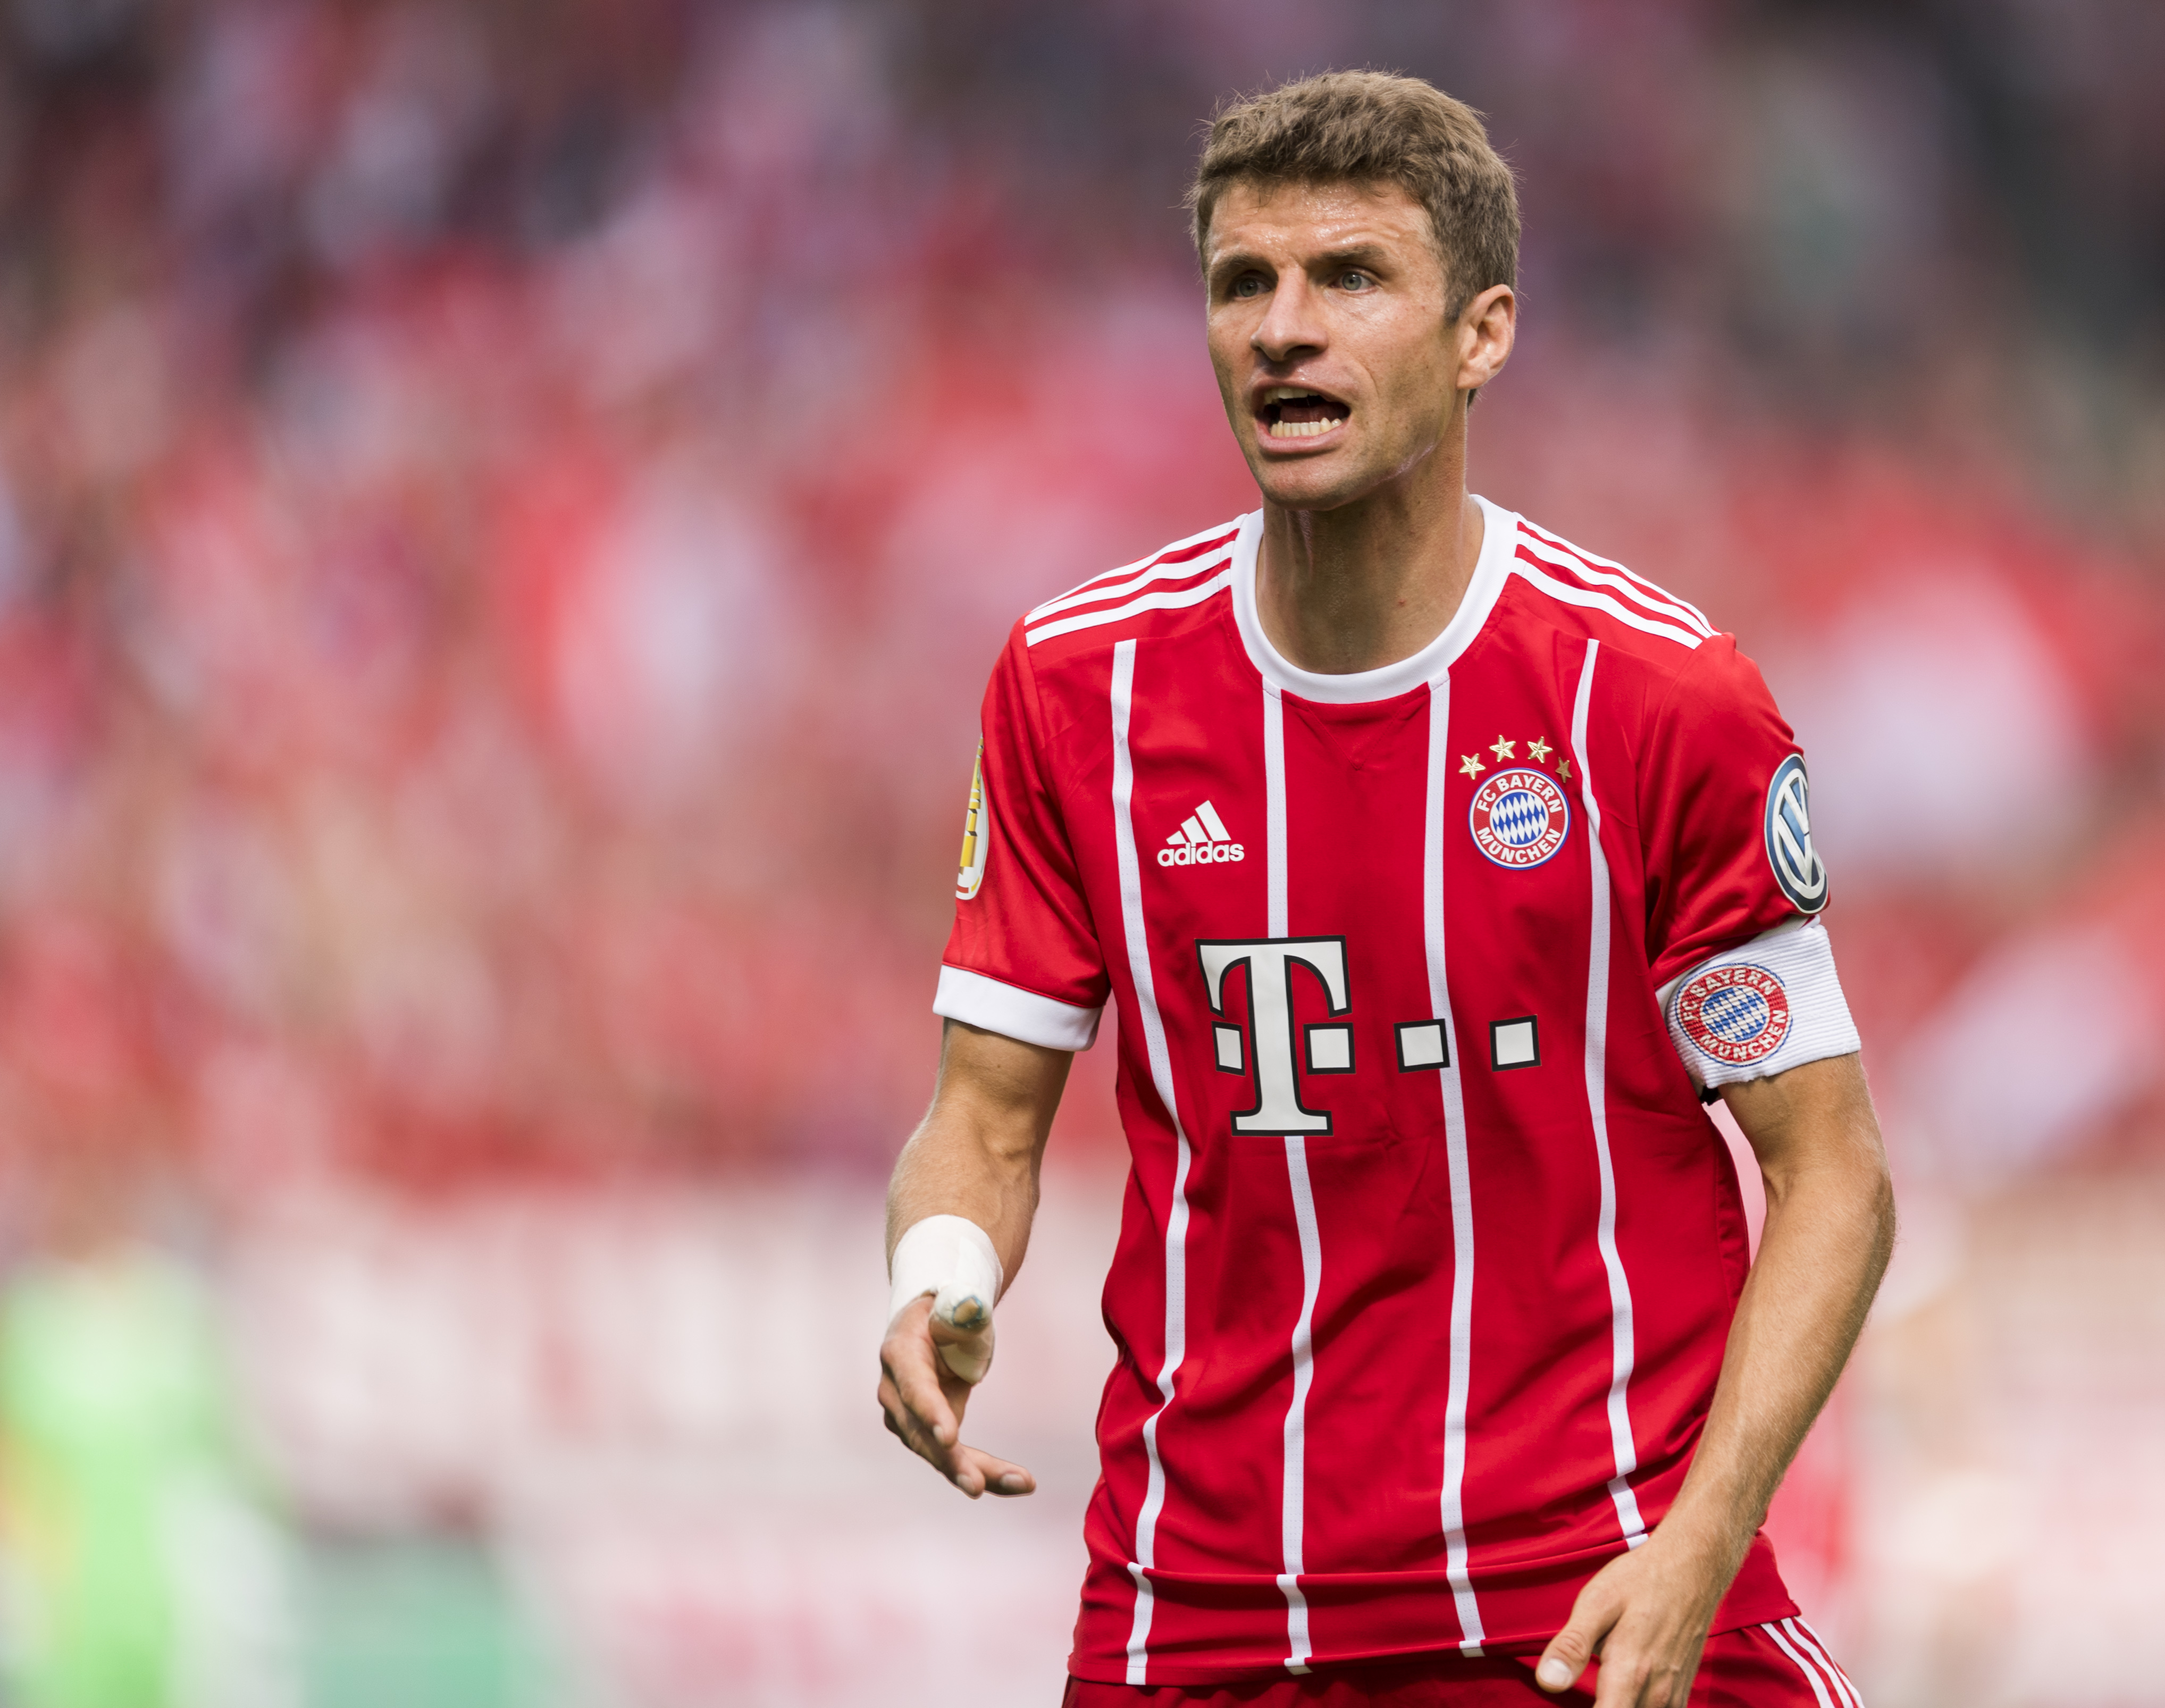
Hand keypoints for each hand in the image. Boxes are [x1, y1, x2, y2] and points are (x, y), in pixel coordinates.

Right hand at [876, 1294, 1035, 1498]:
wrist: (933, 1327)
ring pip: (940, 1454)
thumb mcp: (955, 1303)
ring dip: (978, 1473)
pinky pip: (955, 1459)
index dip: (930, 1412)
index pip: (913, 1387)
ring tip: (1022, 1483)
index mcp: (900, 1353)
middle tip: (978, 1486)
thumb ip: (964, 1308)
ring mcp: (908, 1419)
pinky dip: (986, 1472)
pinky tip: (1018, 1482)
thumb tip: (973, 1310)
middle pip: (921, 1433)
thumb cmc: (947, 1313)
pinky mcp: (928, 1435)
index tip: (949, 1438)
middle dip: (951, 1461)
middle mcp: (895, 1392)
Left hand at [1534, 1528, 1732, 1706]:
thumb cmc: (1640, 1581)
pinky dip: (1636, 1704)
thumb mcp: (1597, 1603)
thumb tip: (1547, 1682)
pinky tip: (1622, 1690)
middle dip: (1600, 1705)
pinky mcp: (1681, 1692)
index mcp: (1630, 1674)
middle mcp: (1656, 1693)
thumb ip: (1573, 1646)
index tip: (1569, 1700)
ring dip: (1617, 1704)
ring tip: (1602, 1685)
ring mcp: (1672, 1695)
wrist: (1692, 1568)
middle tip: (1588, 1679)